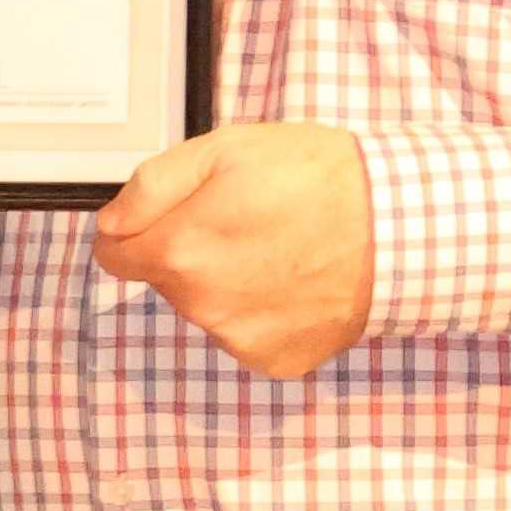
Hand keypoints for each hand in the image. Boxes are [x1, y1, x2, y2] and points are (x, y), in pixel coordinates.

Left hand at [91, 122, 375, 376]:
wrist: (399, 228)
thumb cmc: (316, 178)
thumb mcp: (225, 149)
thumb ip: (151, 187)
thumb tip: (111, 224)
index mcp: (179, 252)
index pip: (115, 256)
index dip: (136, 229)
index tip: (172, 215)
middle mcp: (201, 307)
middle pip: (166, 281)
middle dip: (190, 251)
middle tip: (245, 221)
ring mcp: (240, 340)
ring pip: (207, 309)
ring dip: (226, 283)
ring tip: (279, 248)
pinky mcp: (276, 361)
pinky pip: (247, 335)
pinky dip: (264, 312)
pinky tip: (296, 282)